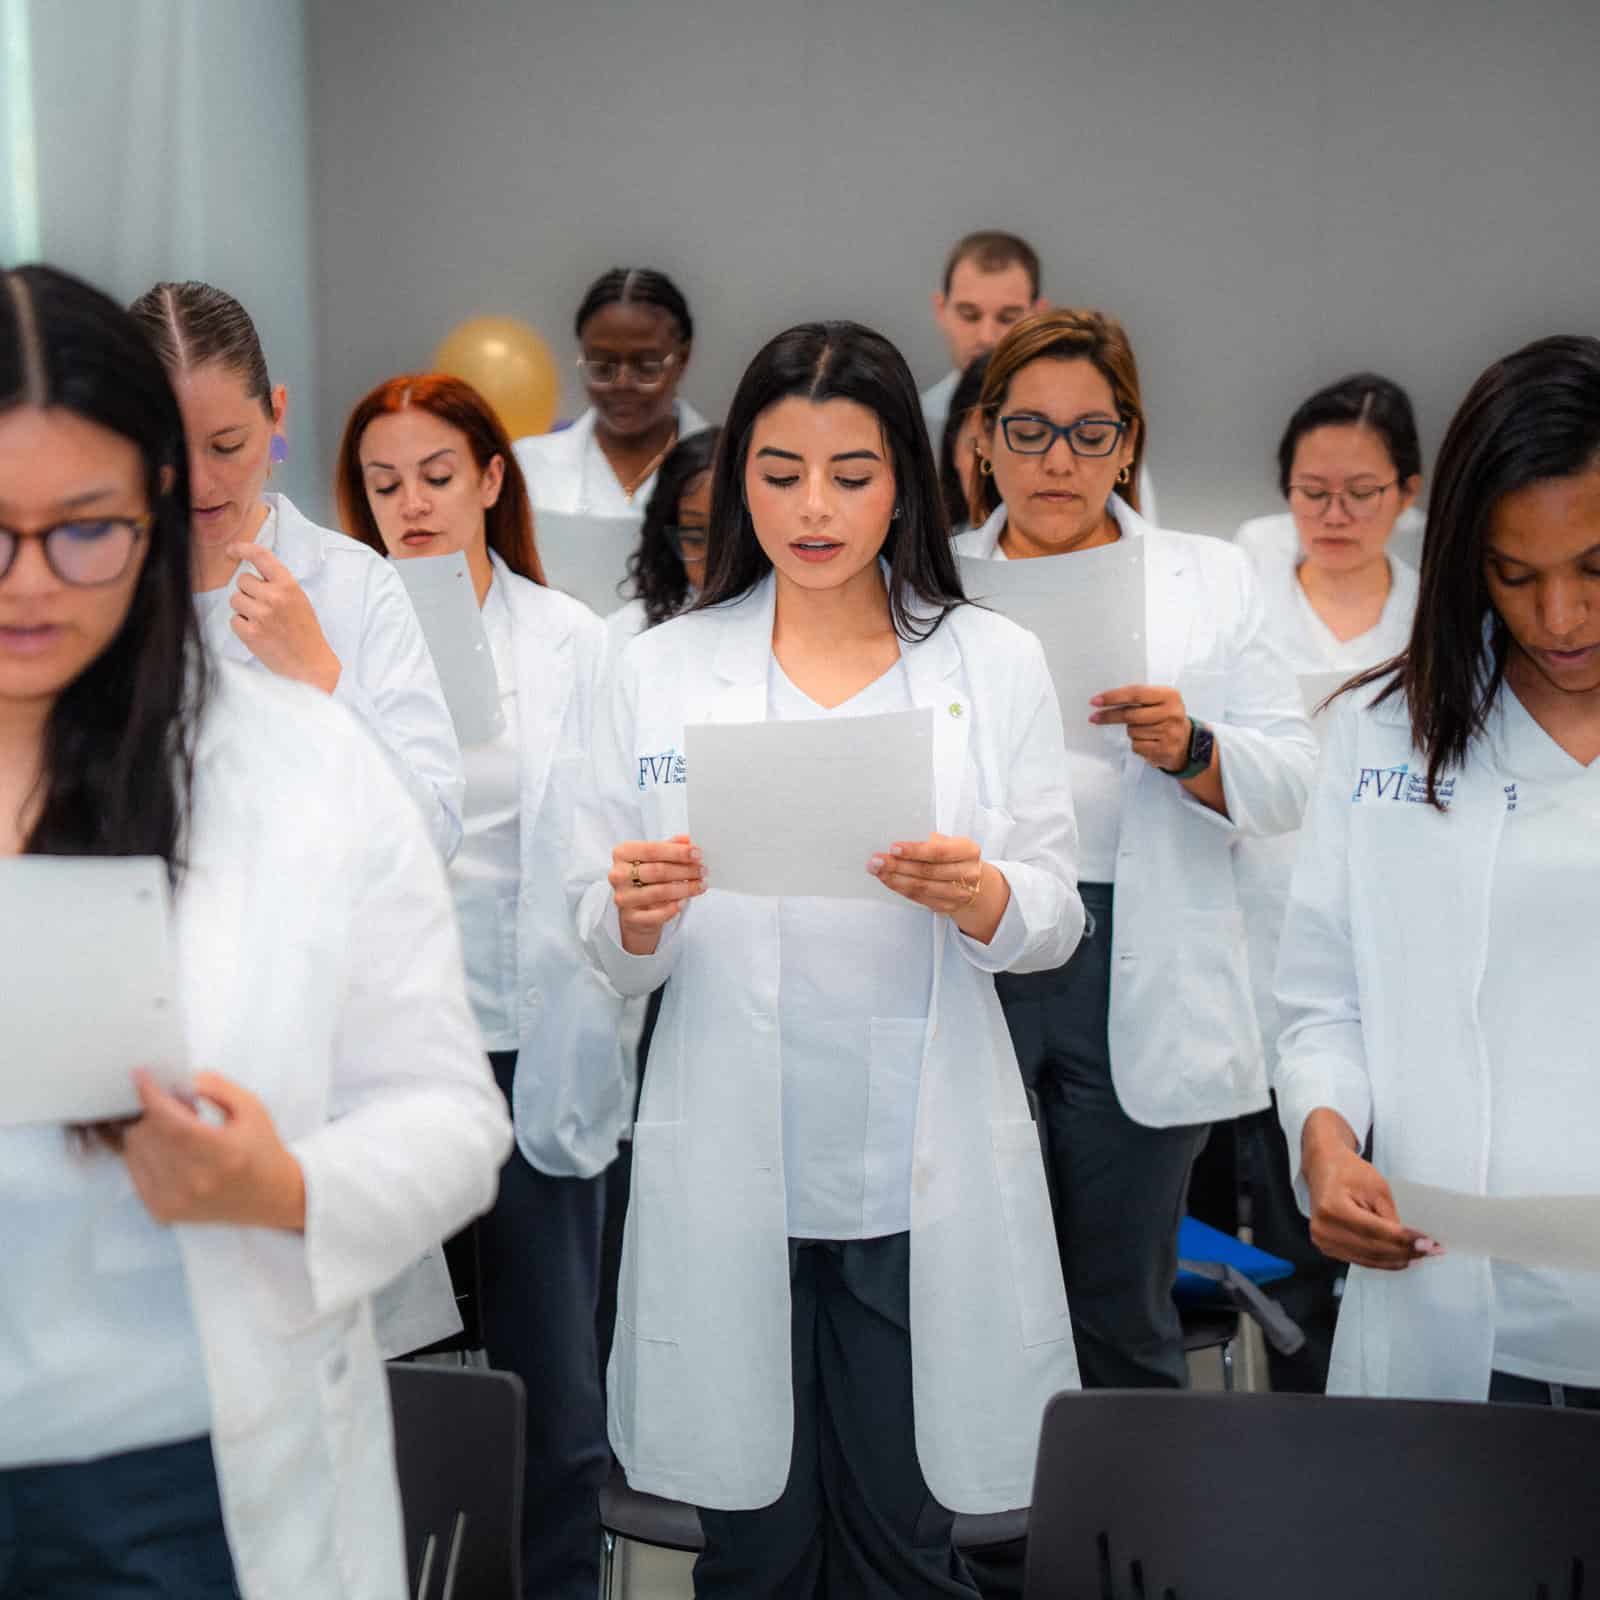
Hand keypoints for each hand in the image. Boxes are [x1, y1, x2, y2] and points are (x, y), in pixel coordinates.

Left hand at [122, 1070, 306, 1231]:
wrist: (269, 1196)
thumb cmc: (261, 1149)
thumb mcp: (251, 1108)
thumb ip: (216, 1087)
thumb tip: (176, 1079)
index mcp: (225, 1154)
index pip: (174, 1123)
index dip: (152, 1096)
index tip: (140, 1075)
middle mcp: (198, 1181)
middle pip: (149, 1134)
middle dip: (154, 1111)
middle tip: (174, 1105)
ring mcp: (176, 1200)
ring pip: (136, 1150)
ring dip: (148, 1130)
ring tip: (176, 1129)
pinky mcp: (162, 1210)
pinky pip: (134, 1169)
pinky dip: (143, 1151)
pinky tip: (166, 1148)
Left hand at [227, 542, 341, 692]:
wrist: (311, 664)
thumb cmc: (305, 632)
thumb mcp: (299, 600)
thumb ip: (278, 586)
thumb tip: (250, 575)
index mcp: (288, 585)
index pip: (261, 556)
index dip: (242, 549)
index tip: (232, 550)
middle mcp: (274, 597)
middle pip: (242, 581)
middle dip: (248, 592)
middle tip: (263, 607)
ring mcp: (261, 615)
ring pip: (235, 599)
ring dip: (244, 609)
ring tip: (262, 622)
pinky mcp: (251, 633)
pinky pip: (234, 620)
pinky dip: (243, 626)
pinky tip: (259, 634)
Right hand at [610, 834, 705, 954]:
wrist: (636, 907)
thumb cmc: (647, 877)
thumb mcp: (656, 857)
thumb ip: (671, 847)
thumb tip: (689, 840)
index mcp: (622, 853)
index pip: (652, 849)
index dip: (677, 852)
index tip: (698, 854)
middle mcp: (618, 874)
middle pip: (657, 871)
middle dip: (685, 871)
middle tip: (703, 871)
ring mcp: (623, 897)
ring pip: (659, 892)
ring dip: (684, 889)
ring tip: (701, 885)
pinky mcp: (630, 917)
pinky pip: (656, 914)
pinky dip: (673, 908)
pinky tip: (685, 902)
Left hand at [869, 833, 1010, 944]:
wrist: (970, 880)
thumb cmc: (952, 855)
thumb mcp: (946, 842)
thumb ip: (927, 841)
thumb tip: (895, 841)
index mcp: (969, 850)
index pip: (939, 851)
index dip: (915, 851)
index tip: (893, 848)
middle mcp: (968, 873)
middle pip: (928, 871)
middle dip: (898, 865)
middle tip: (876, 860)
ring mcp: (960, 893)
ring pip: (922, 887)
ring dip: (895, 879)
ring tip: (877, 870)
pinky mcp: (948, 906)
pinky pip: (920, 898)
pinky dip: (901, 888)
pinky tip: (888, 880)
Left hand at [1090, 683, 1190, 771]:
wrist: (1187, 744)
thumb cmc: (1165, 719)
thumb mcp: (1159, 702)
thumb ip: (1138, 698)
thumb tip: (1104, 701)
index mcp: (1170, 695)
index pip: (1136, 693)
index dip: (1113, 697)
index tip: (1095, 701)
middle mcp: (1172, 713)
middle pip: (1130, 714)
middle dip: (1109, 716)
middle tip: (1094, 718)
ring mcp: (1170, 733)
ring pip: (1132, 731)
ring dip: (1131, 732)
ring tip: (1146, 732)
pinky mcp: (1165, 750)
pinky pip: (1137, 746)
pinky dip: (1137, 744)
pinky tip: (1149, 743)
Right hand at [1301, 1109, 1437, 1270]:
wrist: (1323, 1168)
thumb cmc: (1349, 1172)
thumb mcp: (1376, 1187)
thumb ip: (1390, 1216)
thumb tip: (1410, 1243)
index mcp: (1333, 1207)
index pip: (1375, 1230)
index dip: (1404, 1240)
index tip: (1429, 1244)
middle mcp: (1324, 1229)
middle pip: (1373, 1249)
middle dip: (1406, 1251)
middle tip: (1432, 1250)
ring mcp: (1323, 1241)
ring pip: (1370, 1259)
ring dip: (1398, 1259)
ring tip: (1422, 1255)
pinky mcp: (1327, 1248)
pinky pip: (1362, 1259)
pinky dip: (1384, 1260)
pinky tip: (1402, 1257)